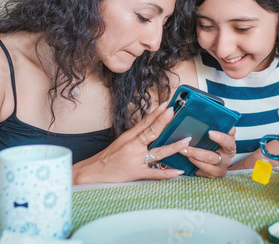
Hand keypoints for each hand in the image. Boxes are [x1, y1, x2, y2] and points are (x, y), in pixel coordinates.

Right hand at [72, 102, 190, 183]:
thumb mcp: (121, 140)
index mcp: (129, 137)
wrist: (93, 173)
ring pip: (157, 153)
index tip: (167, 104)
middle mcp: (133, 147)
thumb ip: (137, 132)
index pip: (145, 122)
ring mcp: (136, 161)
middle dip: (163, 122)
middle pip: (151, 133)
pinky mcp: (137, 174)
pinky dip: (167, 173)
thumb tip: (152, 121)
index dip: (156, 113)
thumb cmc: (109, 156)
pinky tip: (179, 170)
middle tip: (174, 113)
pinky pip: (155, 174)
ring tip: (186, 142)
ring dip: (173, 147)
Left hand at [182, 127, 235, 178]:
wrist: (201, 163)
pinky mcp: (217, 172)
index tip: (219, 124)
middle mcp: (229, 151)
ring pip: (214, 158)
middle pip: (228, 144)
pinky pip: (208, 169)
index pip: (232, 131)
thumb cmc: (203, 146)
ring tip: (186, 149)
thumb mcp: (204, 135)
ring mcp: (224, 163)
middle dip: (218, 138)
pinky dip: (197, 163)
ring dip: (198, 153)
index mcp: (228, 139)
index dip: (228, 128)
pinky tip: (189, 158)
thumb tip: (190, 114)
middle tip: (208, 133)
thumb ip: (203, 126)